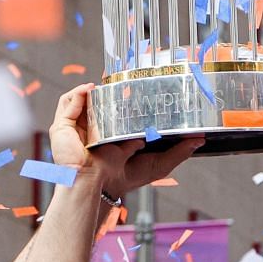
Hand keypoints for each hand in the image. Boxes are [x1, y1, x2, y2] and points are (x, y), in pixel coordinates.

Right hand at [47, 85, 201, 201]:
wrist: (97, 184)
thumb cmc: (123, 179)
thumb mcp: (158, 164)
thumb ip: (179, 152)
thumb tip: (199, 139)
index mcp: (114, 136)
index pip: (119, 113)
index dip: (127, 99)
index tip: (140, 85)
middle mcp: (95, 130)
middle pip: (100, 103)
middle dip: (109, 89)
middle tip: (123, 77)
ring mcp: (79, 128)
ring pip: (83, 101)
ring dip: (92, 89)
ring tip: (104, 82)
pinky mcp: (64, 127)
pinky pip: (68, 103)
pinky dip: (78, 93)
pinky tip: (90, 89)